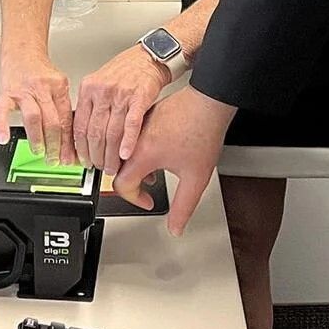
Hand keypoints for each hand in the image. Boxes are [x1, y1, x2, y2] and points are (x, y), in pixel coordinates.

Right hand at [0, 48, 76, 165]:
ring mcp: (23, 91)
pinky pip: (2, 110)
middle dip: (55, 145)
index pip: (66, 119)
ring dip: (38, 139)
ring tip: (40, 153)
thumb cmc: (40, 71)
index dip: (69, 142)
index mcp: (59, 87)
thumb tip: (69, 140)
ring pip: (33, 117)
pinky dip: (2, 125)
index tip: (70, 157)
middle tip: (55, 160)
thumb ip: (62, 109)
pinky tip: (4, 138)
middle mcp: (42, 88)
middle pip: (52, 120)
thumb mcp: (58, 86)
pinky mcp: (5, 92)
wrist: (22, 50)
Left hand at [74, 45, 168, 170]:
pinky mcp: (140, 97)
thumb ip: (91, 105)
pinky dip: (128, 142)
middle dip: (96, 156)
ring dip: (111, 155)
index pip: (79, 125)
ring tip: (112, 166)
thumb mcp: (100, 82)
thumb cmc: (127, 70)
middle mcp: (103, 90)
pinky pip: (131, 125)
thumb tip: (82, 134)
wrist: (150, 56)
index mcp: (89, 88)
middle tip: (99, 168)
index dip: (81, 148)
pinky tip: (126, 154)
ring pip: (112, 133)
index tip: (84, 160)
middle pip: (95, 133)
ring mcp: (121, 94)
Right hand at [112, 86, 235, 235]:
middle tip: (150, 187)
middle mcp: (135, 138)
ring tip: (156, 170)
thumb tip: (175, 227)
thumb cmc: (203, 132)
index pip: (121, 185)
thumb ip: (183, 207)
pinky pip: (132, 137)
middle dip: (133, 184)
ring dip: (137, 166)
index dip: (135, 199)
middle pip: (118, 168)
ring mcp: (139, 124)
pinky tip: (160, 151)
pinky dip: (139, 150)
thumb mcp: (196, 178)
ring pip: (125, 151)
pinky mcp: (145, 114)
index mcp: (142, 154)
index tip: (148, 202)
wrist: (210, 100)